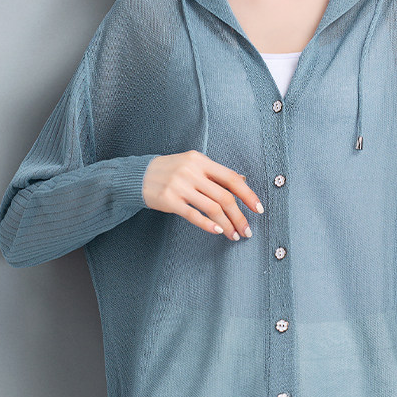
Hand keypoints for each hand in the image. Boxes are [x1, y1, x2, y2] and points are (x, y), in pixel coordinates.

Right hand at [142, 151, 263, 241]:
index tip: (258, 209)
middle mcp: (192, 171)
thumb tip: (243, 179)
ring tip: (234, 235)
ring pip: (212, 208)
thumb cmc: (170, 170)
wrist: (138, 176)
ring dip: (227, 224)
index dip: (248, 194)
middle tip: (247, 231)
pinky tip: (218, 231)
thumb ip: (216, 173)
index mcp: (201, 161)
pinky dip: (208, 225)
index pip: (231, 178)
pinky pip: (193, 215)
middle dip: (239, 216)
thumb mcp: (194, 164)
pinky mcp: (169, 200)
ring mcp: (180, 185)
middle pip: (224, 197)